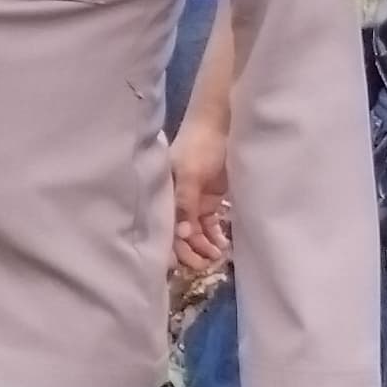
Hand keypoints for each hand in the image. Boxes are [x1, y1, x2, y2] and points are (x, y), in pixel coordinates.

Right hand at [169, 113, 230, 277]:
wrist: (223, 123)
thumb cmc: (201, 144)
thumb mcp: (190, 172)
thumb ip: (185, 203)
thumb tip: (182, 235)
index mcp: (163, 193)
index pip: (164, 227)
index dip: (174, 247)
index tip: (189, 263)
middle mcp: (175, 199)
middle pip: (179, 233)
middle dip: (191, 251)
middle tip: (207, 264)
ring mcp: (192, 199)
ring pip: (195, 232)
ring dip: (204, 246)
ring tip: (218, 255)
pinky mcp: (209, 198)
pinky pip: (209, 223)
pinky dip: (214, 235)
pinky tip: (222, 245)